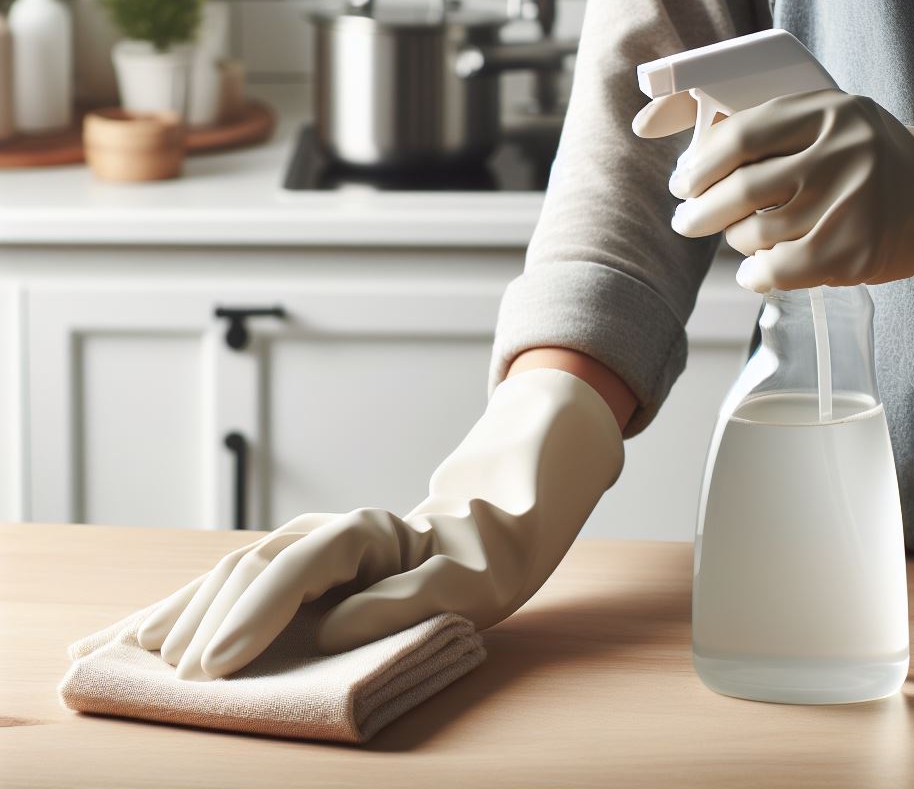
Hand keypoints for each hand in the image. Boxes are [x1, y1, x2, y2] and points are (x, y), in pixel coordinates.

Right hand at [136, 368, 623, 680]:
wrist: (485, 530)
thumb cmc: (481, 560)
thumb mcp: (469, 584)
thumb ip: (406, 603)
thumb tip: (333, 629)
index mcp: (367, 533)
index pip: (298, 569)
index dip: (255, 615)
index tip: (217, 666)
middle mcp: (327, 533)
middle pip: (252, 568)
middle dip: (210, 623)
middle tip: (178, 683)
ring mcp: (307, 545)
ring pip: (231, 572)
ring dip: (182, 614)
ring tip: (127, 654)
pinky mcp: (296, 567)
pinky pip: (233, 586)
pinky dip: (187, 608)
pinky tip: (143, 630)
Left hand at [647, 88, 913, 290]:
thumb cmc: (857, 159)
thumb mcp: (821, 123)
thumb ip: (758, 128)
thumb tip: (661, 134)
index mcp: (827, 111)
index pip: (742, 136)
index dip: (700, 165)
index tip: (680, 183)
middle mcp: (844, 152)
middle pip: (743, 189)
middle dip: (700, 211)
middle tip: (685, 221)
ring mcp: (854, 202)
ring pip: (757, 232)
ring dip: (735, 241)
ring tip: (741, 237)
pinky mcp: (857, 250)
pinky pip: (779, 270)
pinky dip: (755, 274)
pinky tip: (755, 270)